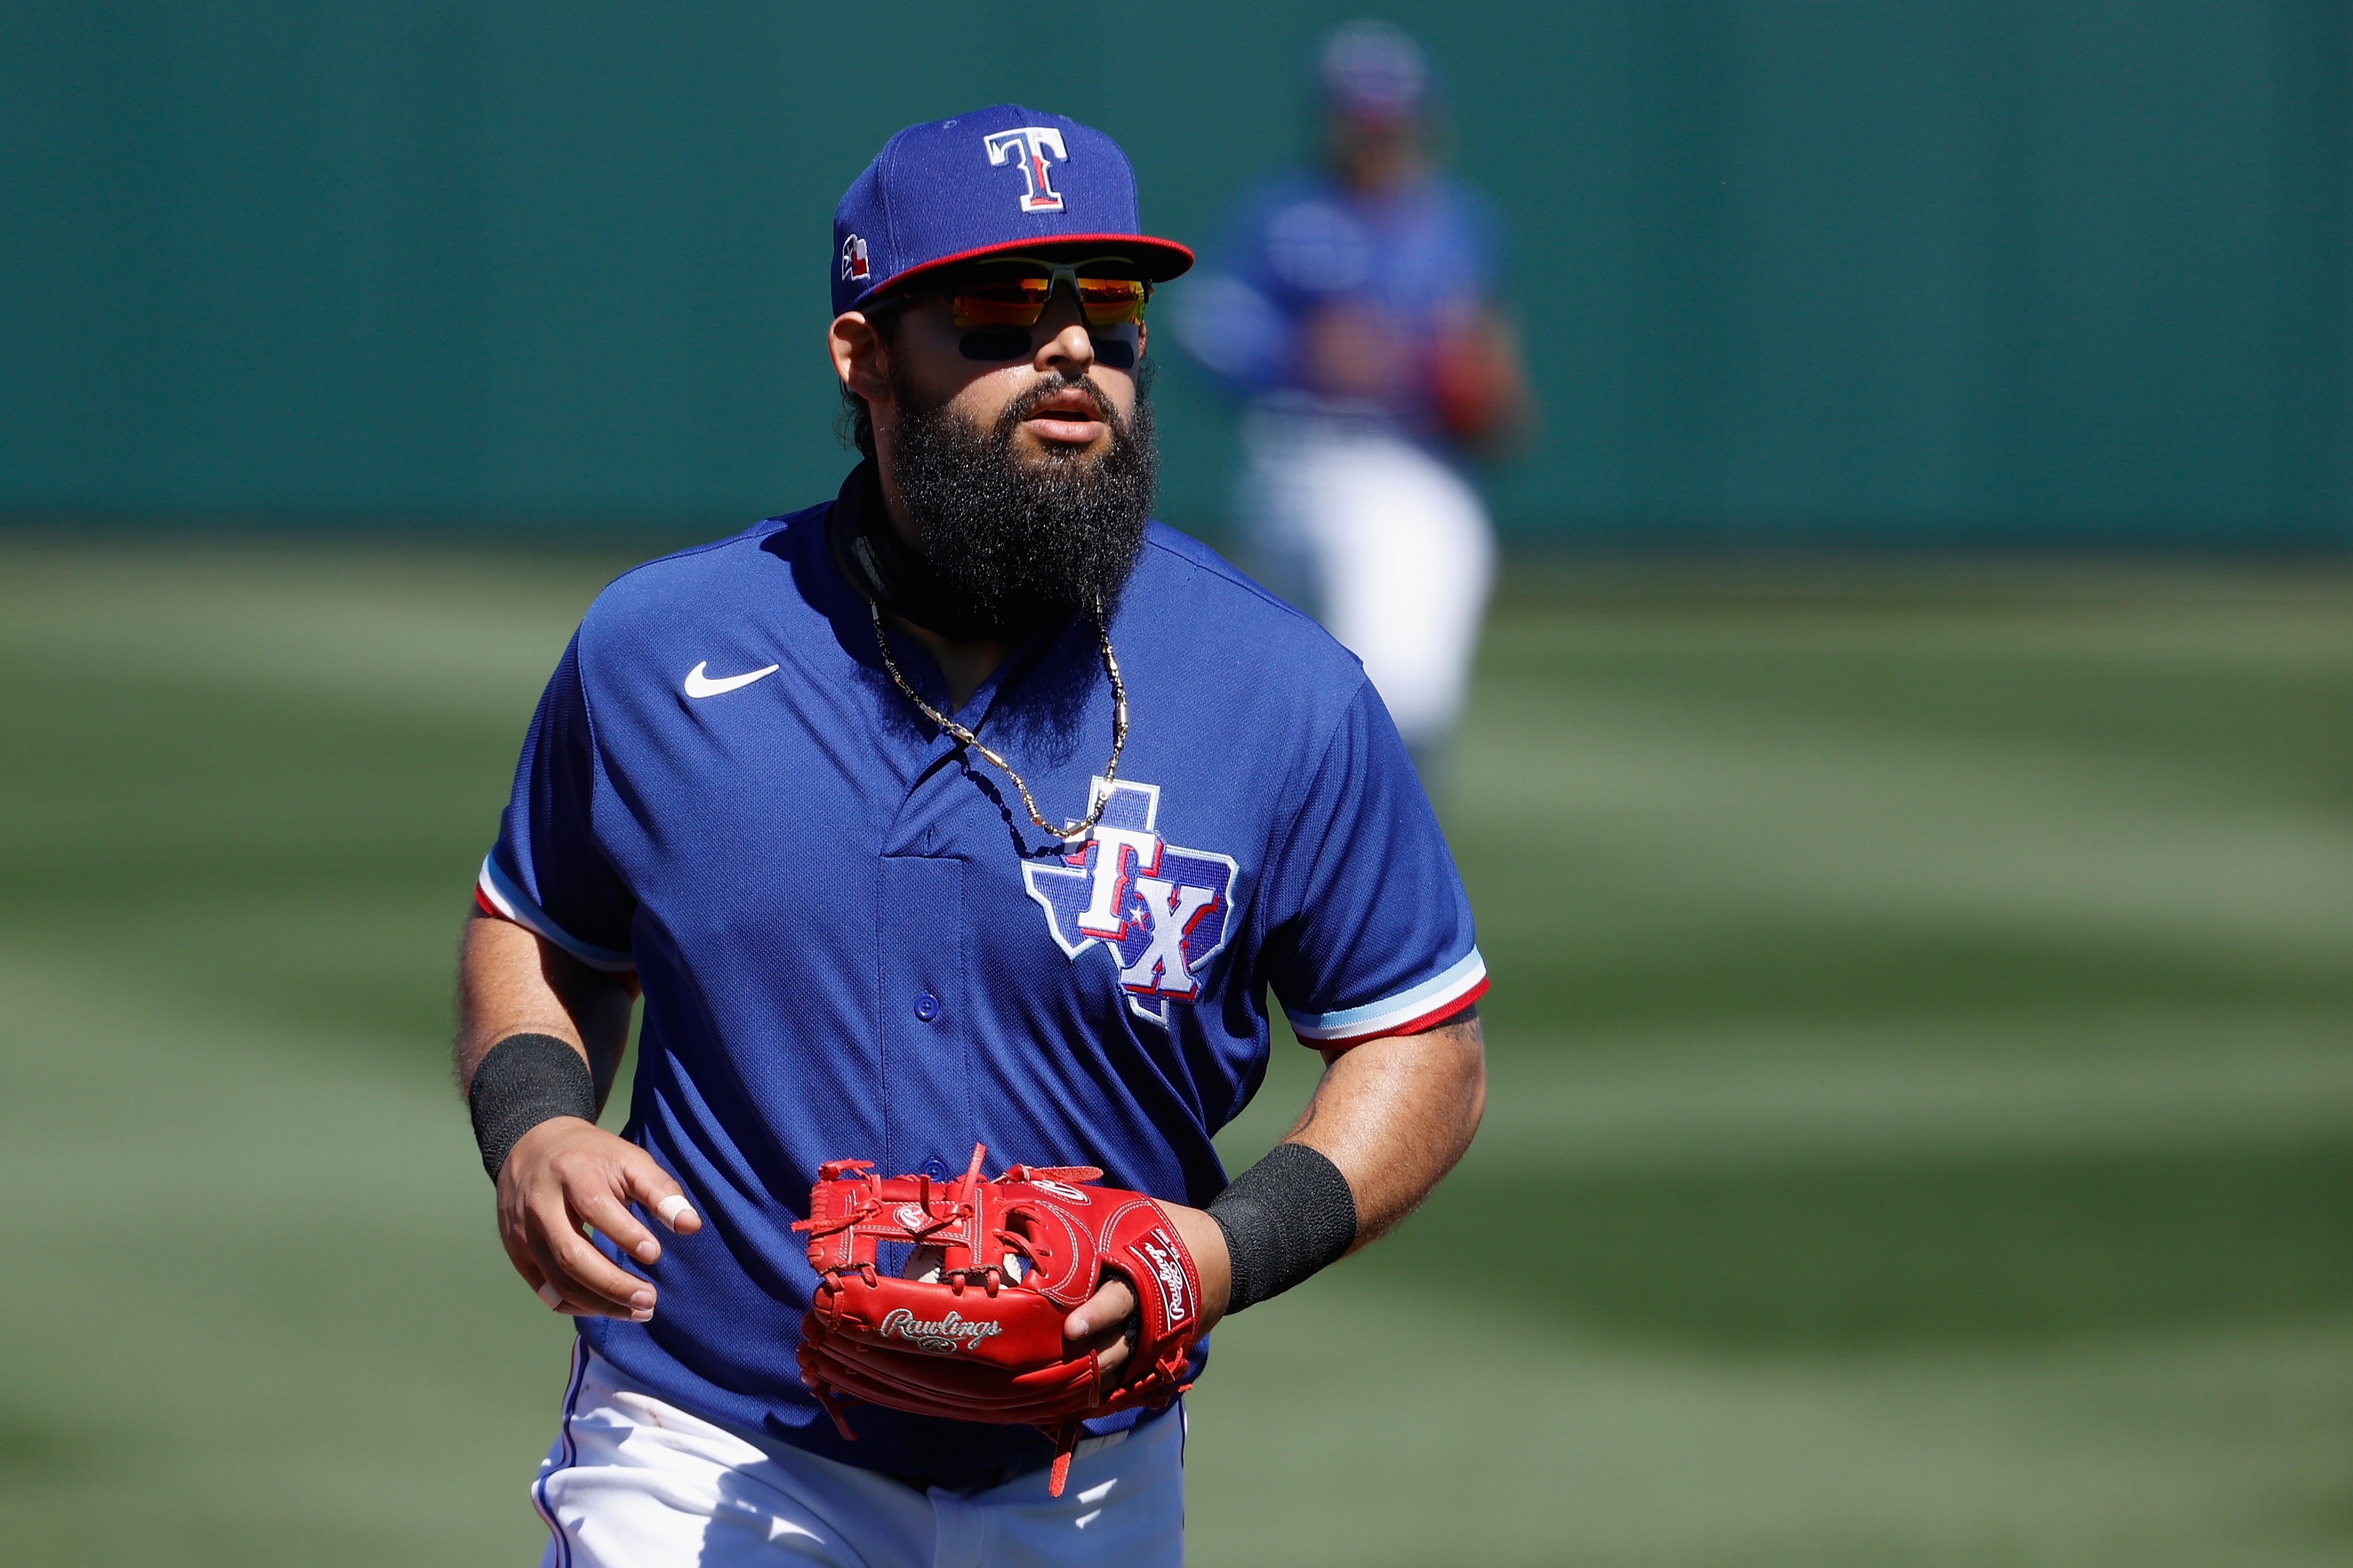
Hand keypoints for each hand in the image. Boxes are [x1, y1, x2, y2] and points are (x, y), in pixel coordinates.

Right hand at [496, 1117, 702, 1320]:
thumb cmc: (593, 1157)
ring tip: (638, 1310)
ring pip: (558, 1281)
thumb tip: (691, 1226)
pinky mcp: (517, 1254)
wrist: (533, 1148)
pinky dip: (577, 1306)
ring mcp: (523, 1233)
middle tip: (650, 1299)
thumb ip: (661, 1191)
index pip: (595, 1207)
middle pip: (571, 1254)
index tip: (654, 1254)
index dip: (625, 1234)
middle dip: (613, 1284)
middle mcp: (540, 1204)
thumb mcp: (629, 1160)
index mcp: (571, 1172)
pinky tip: (608, 1308)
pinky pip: (546, 1292)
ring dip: (600, 1304)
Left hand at [1062, 1200, 1230, 1385]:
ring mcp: (1162, 1338)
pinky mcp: (1165, 1353)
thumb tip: (1039, 1203)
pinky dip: (1112, 1390)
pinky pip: (1136, 1378)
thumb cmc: (1170, 1229)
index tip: (1072, 1329)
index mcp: (1145, 1274)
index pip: (1119, 1298)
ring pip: (1127, 1367)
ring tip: (1062, 1397)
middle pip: (1121, 1343)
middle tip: (1060, 1373)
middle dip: (1092, 1359)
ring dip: (1098, 1381)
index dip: (1096, 1315)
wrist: (1226, 1257)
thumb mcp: (1138, 1215)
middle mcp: (1153, 1312)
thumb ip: (1097, 1218)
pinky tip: (1083, 1402)